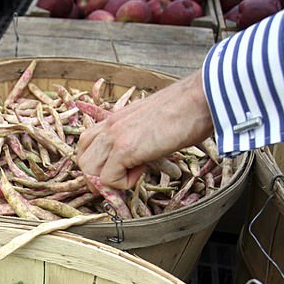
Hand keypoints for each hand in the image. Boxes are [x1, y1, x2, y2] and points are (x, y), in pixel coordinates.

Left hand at [76, 70, 214, 189]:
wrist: (201, 99)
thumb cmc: (185, 112)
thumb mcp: (150, 126)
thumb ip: (135, 140)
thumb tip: (133, 163)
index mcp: (114, 119)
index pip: (85, 146)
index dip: (97, 165)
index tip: (120, 170)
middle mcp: (109, 126)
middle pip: (82, 162)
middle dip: (99, 178)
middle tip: (125, 177)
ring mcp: (114, 136)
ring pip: (89, 172)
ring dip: (110, 181)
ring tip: (135, 173)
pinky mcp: (125, 148)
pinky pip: (108, 179)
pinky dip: (124, 184)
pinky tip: (143, 170)